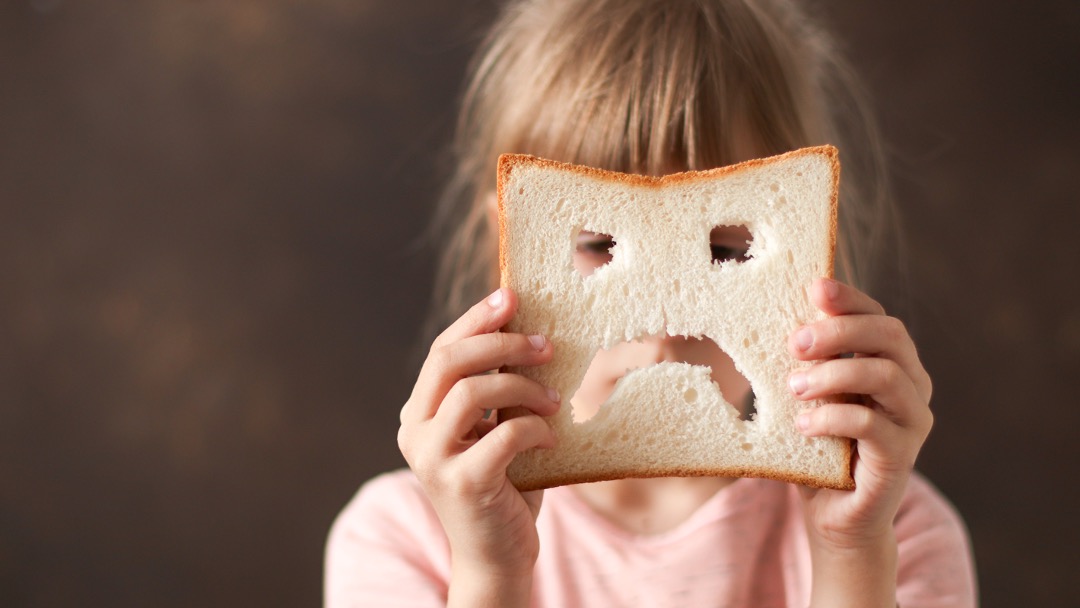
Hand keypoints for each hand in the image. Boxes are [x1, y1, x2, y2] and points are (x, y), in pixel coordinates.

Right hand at [397, 288, 560, 595]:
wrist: (499, 556)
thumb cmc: (504, 486)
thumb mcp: (496, 429)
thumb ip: (499, 389)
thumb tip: (529, 330)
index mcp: (419, 413)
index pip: (442, 350)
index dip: (476, 319)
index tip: (512, 296)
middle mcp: (415, 432)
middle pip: (448, 360)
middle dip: (501, 342)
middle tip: (546, 344)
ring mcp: (432, 459)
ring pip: (472, 391)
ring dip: (523, 385)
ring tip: (555, 398)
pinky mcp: (462, 483)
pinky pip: (504, 433)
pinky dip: (535, 428)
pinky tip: (551, 437)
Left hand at [787, 278, 932, 605]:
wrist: (833, 515)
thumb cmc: (816, 447)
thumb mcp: (805, 396)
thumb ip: (802, 363)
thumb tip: (772, 320)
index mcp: (891, 363)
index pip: (878, 316)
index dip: (849, 297)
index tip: (813, 287)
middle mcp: (912, 386)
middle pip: (890, 336)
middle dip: (840, 331)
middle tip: (794, 342)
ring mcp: (912, 422)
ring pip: (887, 376)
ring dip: (834, 374)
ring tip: (793, 387)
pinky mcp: (901, 457)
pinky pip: (873, 425)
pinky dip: (833, 418)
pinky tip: (802, 426)